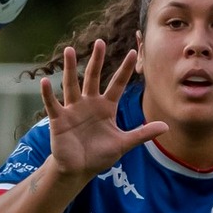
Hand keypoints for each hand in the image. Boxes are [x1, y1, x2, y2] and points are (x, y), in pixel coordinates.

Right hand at [39, 40, 168, 181]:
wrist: (79, 170)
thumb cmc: (99, 155)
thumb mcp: (123, 143)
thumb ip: (142, 134)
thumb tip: (166, 127)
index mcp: (106, 107)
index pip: (117, 84)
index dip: (125, 70)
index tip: (134, 53)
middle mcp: (89, 103)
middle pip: (93, 77)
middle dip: (97, 60)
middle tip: (100, 42)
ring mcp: (73, 110)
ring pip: (71, 85)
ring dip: (69, 68)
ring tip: (68, 50)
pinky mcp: (59, 119)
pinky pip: (53, 104)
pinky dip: (48, 94)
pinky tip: (45, 81)